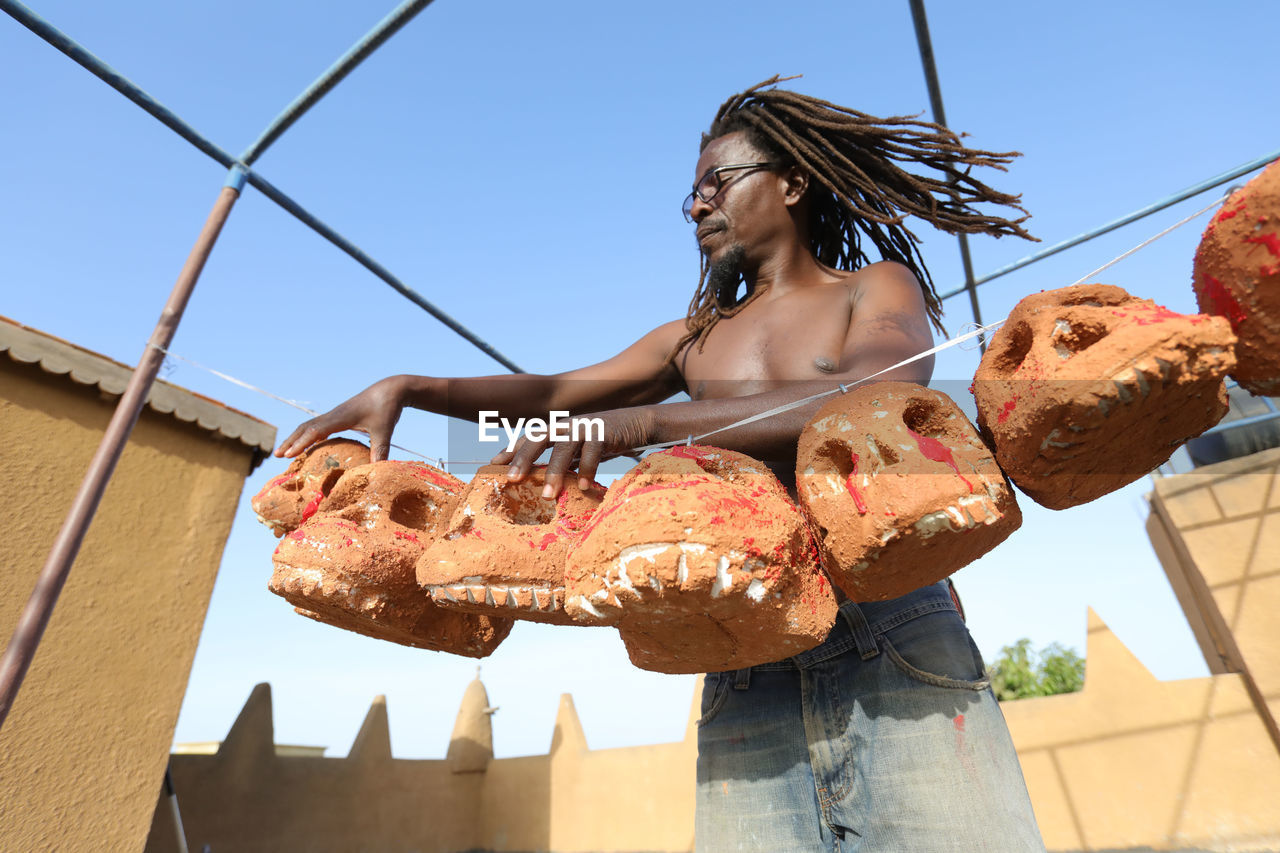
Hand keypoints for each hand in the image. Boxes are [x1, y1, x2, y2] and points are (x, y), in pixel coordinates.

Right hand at [275, 376, 408, 461]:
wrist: (391, 389)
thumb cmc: (387, 408)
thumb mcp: (384, 430)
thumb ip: (380, 450)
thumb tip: (377, 470)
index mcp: (341, 417)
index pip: (315, 430)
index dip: (301, 443)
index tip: (288, 455)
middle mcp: (334, 415)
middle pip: (305, 428)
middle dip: (291, 441)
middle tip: (277, 456)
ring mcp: (336, 414)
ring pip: (310, 426)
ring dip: (296, 438)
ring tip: (285, 453)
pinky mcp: (340, 416)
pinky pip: (319, 426)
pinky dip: (309, 436)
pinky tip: (308, 446)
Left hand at [490, 407, 654, 496]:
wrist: (639, 423)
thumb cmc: (606, 440)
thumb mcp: (580, 449)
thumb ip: (563, 460)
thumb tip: (544, 483)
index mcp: (558, 428)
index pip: (529, 438)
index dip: (511, 450)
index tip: (493, 465)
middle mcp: (567, 425)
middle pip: (539, 438)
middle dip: (523, 458)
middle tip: (512, 479)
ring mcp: (585, 427)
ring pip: (564, 447)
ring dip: (554, 471)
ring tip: (547, 495)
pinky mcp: (604, 432)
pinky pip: (593, 452)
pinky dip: (587, 469)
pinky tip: (583, 487)